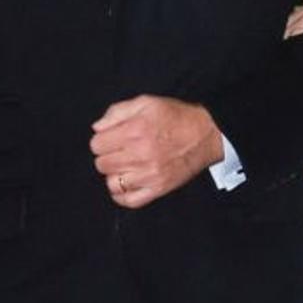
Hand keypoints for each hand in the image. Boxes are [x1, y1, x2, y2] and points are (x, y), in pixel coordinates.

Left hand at [91, 95, 223, 208]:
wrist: (206, 134)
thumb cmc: (177, 117)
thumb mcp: (147, 102)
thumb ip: (118, 111)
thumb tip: (98, 127)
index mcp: (134, 131)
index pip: (96, 145)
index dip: (102, 139)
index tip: (111, 138)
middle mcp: (140, 155)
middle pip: (102, 164)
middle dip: (107, 156)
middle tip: (120, 150)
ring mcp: (149, 175)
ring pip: (112, 183)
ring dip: (115, 174)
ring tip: (125, 166)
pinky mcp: (158, 189)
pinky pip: (129, 200)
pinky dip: (122, 194)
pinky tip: (126, 183)